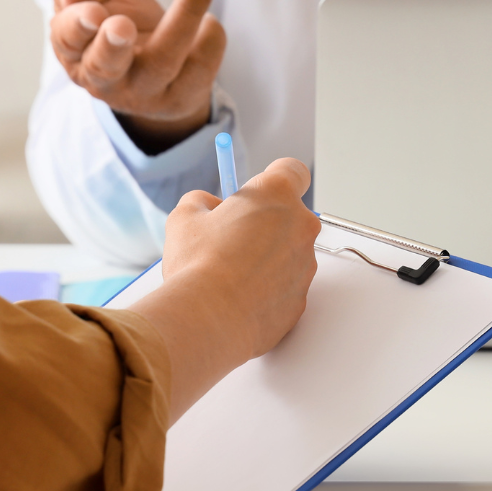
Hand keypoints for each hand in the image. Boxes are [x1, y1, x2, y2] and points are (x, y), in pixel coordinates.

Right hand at [50, 0, 226, 151]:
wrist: (160, 67)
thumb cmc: (117, 22)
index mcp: (76, 52)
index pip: (68, 40)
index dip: (78, 26)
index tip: (94, 12)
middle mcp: (106, 80)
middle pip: (106, 66)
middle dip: (112, 46)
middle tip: (122, 25)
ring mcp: (145, 93)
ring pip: (163, 62)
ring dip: (184, 17)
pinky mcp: (182, 97)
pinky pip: (200, 68)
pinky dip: (211, 38)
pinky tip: (210, 21)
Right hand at [126, 159, 318, 420]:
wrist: (209, 319)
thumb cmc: (199, 264)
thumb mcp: (185, 217)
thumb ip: (202, 202)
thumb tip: (209, 206)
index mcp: (277, 195)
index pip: (292, 171)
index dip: (272, 179)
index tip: (254, 192)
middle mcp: (301, 226)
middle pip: (290, 216)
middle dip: (265, 223)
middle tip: (231, 238)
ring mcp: (306, 265)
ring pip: (288, 253)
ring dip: (266, 258)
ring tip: (229, 274)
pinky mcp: (301, 299)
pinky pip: (285, 286)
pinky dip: (267, 289)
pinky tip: (238, 297)